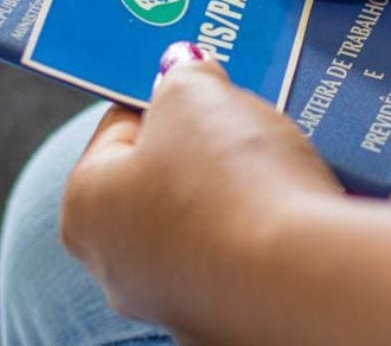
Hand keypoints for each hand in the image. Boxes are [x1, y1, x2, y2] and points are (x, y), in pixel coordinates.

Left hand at [60, 43, 341, 340]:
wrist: (304, 279)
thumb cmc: (230, 184)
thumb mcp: (195, 94)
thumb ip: (181, 75)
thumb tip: (181, 71)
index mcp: (85, 209)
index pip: (117, 129)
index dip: (161, 94)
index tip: (199, 78)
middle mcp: (117, 267)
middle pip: (161, 178)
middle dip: (204, 141)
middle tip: (242, 113)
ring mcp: (175, 301)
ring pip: (206, 219)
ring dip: (240, 186)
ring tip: (280, 156)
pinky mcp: (230, 319)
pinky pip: (246, 253)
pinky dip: (267, 227)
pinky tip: (296, 205)